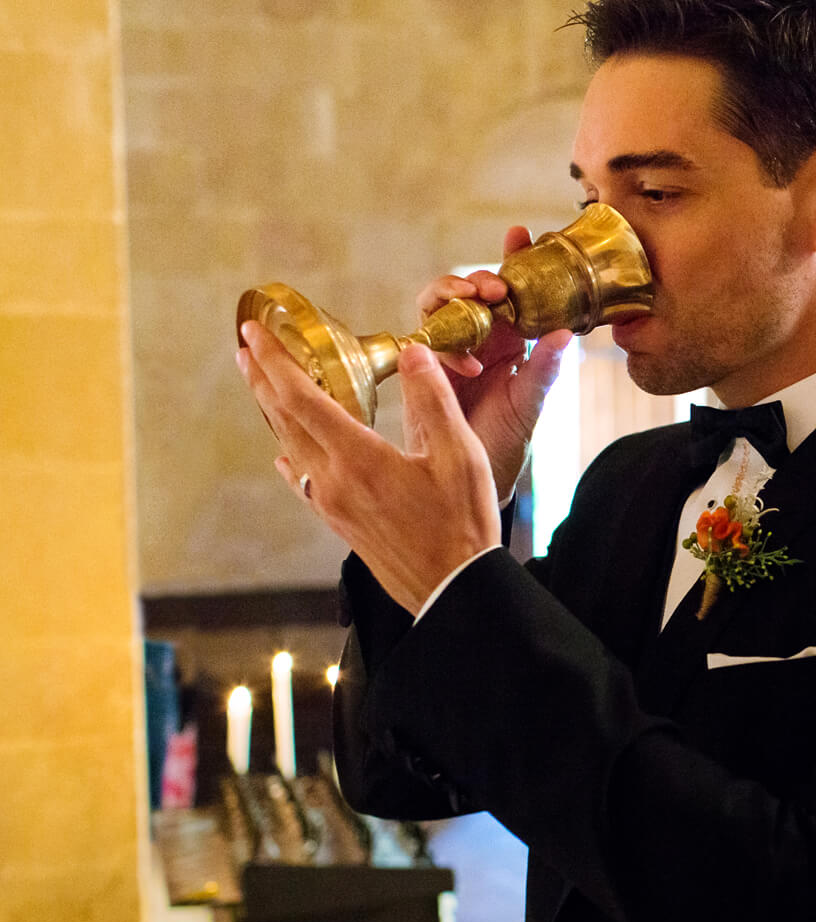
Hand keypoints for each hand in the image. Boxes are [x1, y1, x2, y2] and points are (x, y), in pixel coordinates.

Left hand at [236, 319, 500, 614]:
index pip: (301, 397)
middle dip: (262, 379)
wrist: (453, 589)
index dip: (275, 361)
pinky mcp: (340, 523)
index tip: (256, 332)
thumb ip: (434, 401)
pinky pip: (302, 481)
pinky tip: (286, 455)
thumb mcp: (461, 456)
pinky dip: (290, 456)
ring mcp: (333, 504)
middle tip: (247, 347)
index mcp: (359, 458)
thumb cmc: (462, 525)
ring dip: (273, 412)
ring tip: (263, 386)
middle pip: (284, 420)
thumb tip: (412, 354)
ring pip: (290, 447)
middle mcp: (334, 480)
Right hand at [419, 225, 573, 500]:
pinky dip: (443, 343)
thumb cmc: (504, 445)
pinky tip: (466, 363)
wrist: (469, 481)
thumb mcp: (529, 406)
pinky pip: (423, 338)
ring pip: (440, 305)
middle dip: (477, 278)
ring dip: (453, 297)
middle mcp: (478, 339)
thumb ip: (544, 371)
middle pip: (469, 290)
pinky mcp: (421, 367)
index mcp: (510, 340)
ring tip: (473, 304)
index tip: (520, 234)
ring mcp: (447, 350)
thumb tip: (564, 335)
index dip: (513, 259)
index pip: (512, 292)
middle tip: (494, 286)